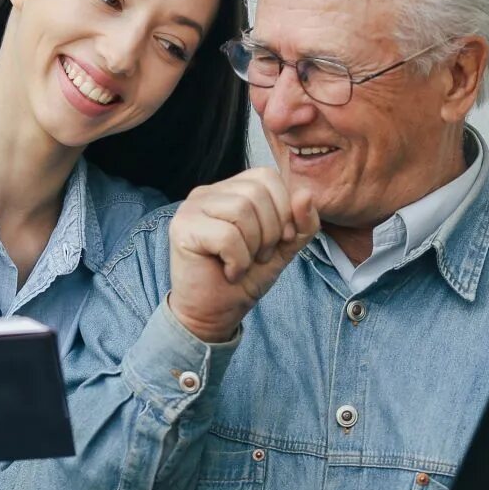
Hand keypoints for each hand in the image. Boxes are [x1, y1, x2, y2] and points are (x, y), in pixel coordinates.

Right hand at [167, 167, 317, 342]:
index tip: (280, 240)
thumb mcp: (284, 247)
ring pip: (241, 210)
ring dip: (253, 246)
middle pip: (256, 191)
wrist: (214, 313)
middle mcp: (207, 193)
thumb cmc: (244, 278)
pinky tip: (229, 272)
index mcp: (229, 190)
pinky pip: (226, 235)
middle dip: (270, 230)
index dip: (284, 208)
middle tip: (259, 256)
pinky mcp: (182, 228)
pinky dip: (237, 260)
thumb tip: (306, 194)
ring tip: (243, 264)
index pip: (267, 176)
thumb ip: (301, 222)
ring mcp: (191, 208)